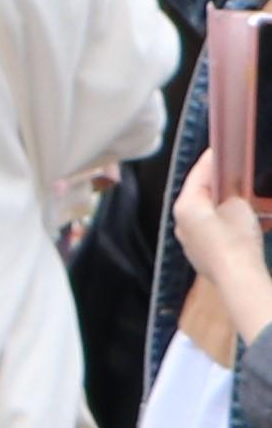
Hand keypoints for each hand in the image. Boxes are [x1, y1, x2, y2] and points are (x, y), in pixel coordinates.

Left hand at [173, 148, 271, 338]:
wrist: (239, 278)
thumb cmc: (236, 238)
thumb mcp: (238, 205)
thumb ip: (232, 189)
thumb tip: (229, 183)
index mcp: (184, 206)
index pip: (196, 176)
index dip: (210, 161)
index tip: (219, 149)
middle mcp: (181, 223)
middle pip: (200, 196)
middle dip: (219, 184)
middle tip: (234, 171)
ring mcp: (190, 241)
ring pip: (208, 214)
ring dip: (226, 204)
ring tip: (245, 196)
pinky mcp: (202, 255)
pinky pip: (214, 231)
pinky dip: (228, 222)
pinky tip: (247, 220)